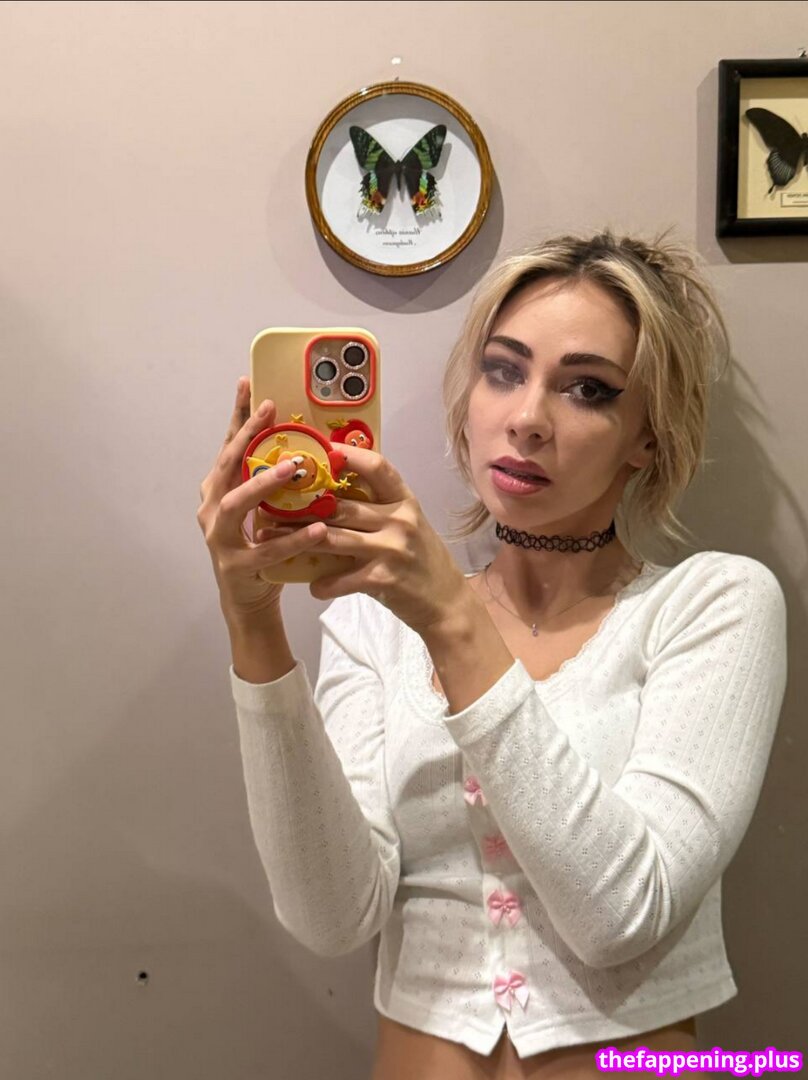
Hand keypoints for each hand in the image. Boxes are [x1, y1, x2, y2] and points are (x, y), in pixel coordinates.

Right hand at [197, 377, 329, 624]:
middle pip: (227, 465)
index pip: (227, 446)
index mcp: (218, 491)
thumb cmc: (259, 548)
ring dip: (264, 483)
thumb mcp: (263, 509)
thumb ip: (272, 481)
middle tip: (270, 413)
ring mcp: (219, 538)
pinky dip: (293, 538)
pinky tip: (317, 529)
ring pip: (237, 503)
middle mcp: (211, 509)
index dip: (237, 415)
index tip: (248, 383)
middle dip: (246, 436)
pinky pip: (266, 550)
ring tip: (293, 468)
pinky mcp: (236, 566)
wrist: (248, 601)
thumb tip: (303, 444)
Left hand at [289, 443, 468, 634]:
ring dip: (298, 539)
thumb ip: (380, 507)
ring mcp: (392, 549)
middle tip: (273, 502)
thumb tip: (335, 490)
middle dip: (303, 506)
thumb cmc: (422, 560)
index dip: (347, 455)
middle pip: (342, 505)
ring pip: (334, 538)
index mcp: (405, 501)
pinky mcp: (383, 579)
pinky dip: (323, 583)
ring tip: (271, 539)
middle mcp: (400, 520)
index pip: (376, 467)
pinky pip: (341, 578)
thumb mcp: (409, 524)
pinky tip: (312, 585)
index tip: (320, 449)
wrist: (446, 602)